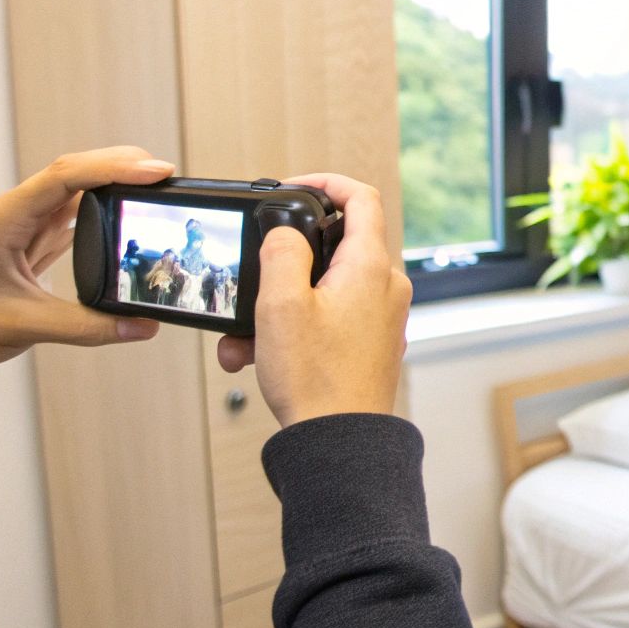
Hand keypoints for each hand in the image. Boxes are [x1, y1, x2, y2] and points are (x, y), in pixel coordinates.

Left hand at [0, 148, 176, 369]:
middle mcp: (15, 213)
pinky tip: (126, 213)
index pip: (66, 177)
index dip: (114, 168)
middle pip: (74, 171)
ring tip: (155, 187)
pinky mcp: (29, 241)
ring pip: (75, 189)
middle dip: (121, 164)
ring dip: (113, 182)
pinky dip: (102, 208)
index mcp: (5, 219)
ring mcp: (22, 225)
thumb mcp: (23, 326)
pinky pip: (71, 214)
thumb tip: (142, 327)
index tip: (156, 171)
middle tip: (166, 174)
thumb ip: (86, 327)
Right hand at [216, 174, 410, 426]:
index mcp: (371, 267)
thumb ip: (282, 252)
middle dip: (283, 264)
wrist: (339, 445)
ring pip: (322, 290)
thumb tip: (287, 231)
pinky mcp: (371, 344)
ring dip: (276, 307)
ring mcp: (381, 317)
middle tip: (253, 277)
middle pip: (334, 247)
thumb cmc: (316, 381)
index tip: (293, 187)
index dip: (326, 183)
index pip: (362, 197)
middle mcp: (386, 287)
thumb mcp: (281, 304)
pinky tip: (257, 356)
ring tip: (243, 338)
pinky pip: (328, 319)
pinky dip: (293, 329)